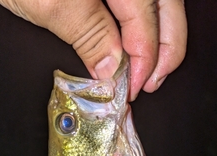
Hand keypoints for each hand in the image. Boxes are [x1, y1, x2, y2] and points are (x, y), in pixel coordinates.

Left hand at [0, 0, 186, 100]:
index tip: (134, 87)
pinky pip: (139, 1)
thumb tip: (113, 66)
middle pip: (166, 7)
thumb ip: (88, 32)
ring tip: (151, 67)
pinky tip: (136, 40)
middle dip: (167, 48)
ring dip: (160, 35)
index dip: (144, 59)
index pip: (145, 19)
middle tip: (153, 82)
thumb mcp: (48, 1)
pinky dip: (143, 22)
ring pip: (158, 2)